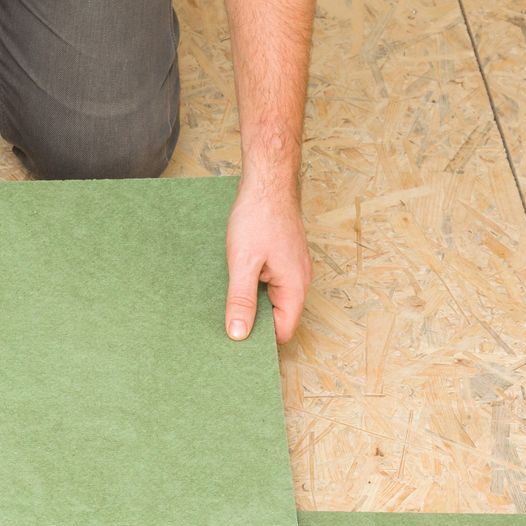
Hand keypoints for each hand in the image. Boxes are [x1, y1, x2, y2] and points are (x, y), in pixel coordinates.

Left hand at [224, 184, 310, 343]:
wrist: (268, 182)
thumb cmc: (258, 217)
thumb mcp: (243, 263)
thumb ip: (241, 300)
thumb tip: (239, 335)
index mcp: (295, 287)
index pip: (283, 331)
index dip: (261, 340)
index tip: (236, 343)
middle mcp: (300, 280)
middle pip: (279, 317)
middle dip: (255, 323)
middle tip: (226, 326)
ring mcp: (293, 268)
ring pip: (273, 299)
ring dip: (252, 303)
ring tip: (228, 302)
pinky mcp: (284, 258)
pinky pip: (271, 283)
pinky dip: (254, 287)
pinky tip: (237, 281)